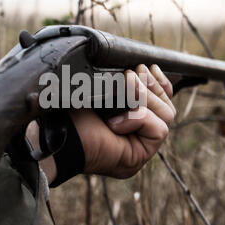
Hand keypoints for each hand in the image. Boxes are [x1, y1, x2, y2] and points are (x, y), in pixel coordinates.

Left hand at [70, 64, 175, 178]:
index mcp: (129, 123)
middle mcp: (137, 138)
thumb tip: (142, 70)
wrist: (58, 134)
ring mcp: (140, 149)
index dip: (160, 85)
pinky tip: (114, 120)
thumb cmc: (72, 112)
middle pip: (167, 109)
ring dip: (145, 97)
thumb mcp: (103, 91)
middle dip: (152, 87)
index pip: (161, 104)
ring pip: (166, 116)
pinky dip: (138, 118)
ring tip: (126, 85)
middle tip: (132, 74)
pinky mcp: (139, 156)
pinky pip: (158, 130)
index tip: (152, 67)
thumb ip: (123, 84)